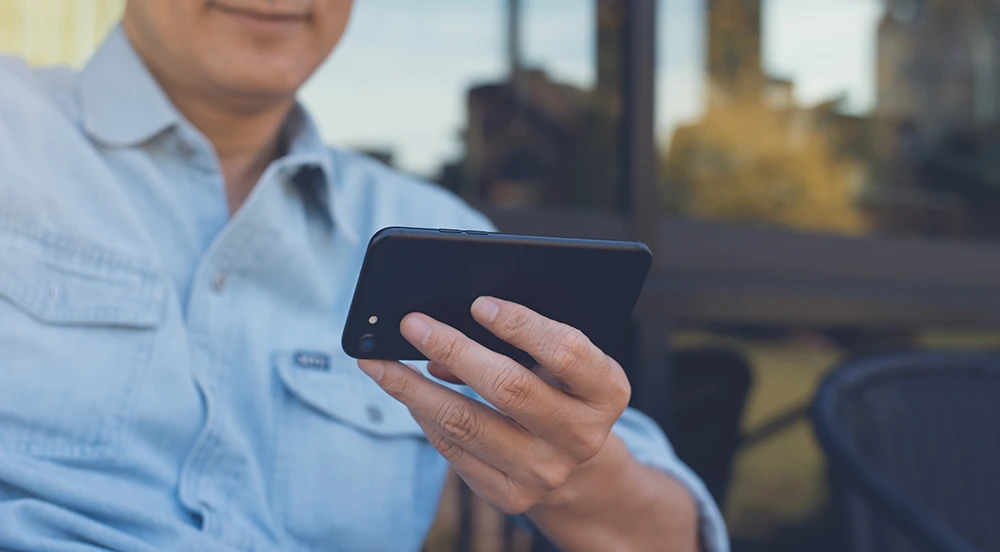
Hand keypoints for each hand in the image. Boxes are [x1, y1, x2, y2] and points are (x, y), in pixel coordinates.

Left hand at [357, 296, 630, 514]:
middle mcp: (581, 436)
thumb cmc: (563, 391)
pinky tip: (406, 392)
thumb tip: (450, 325)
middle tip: (411, 323)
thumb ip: (528, 340)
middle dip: (453, 347)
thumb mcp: (565, 363)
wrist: (576, 463)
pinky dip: (424, 415)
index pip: (566, 352)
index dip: (522, 325)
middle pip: (510, 387)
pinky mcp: (510, 495)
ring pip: (467, 423)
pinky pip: (453, 450)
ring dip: (414, 388)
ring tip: (381, 362)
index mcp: (606, 392)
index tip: (479, 303)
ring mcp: (545, 471)